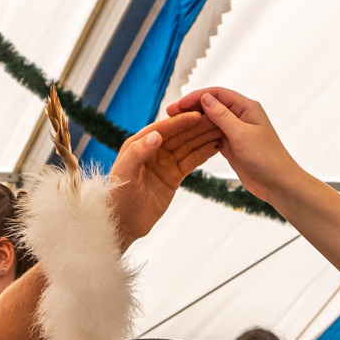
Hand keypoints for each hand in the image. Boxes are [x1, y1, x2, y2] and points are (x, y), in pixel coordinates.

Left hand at [107, 116, 223, 246]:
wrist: (124, 224)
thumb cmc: (118, 199)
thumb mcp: (125, 174)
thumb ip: (138, 153)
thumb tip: (157, 135)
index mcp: (139, 143)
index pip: (163, 129)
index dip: (180, 122)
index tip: (197, 115)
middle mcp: (153, 149)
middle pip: (179, 135)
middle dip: (197, 126)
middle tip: (216, 118)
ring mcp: (164, 162)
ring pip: (188, 146)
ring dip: (204, 137)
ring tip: (221, 129)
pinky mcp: (173, 176)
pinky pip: (191, 161)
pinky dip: (203, 153)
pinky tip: (216, 145)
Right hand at [161, 87, 298, 203]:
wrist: (278, 184)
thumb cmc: (266, 159)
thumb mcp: (242, 135)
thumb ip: (222, 116)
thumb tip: (205, 98)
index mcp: (246, 107)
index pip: (217, 94)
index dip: (195, 97)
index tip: (178, 105)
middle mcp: (241, 116)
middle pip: (211, 106)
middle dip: (191, 109)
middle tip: (170, 115)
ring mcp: (236, 131)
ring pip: (210, 122)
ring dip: (194, 123)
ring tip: (174, 127)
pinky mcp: (232, 146)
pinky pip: (212, 136)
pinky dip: (200, 135)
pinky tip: (187, 138)